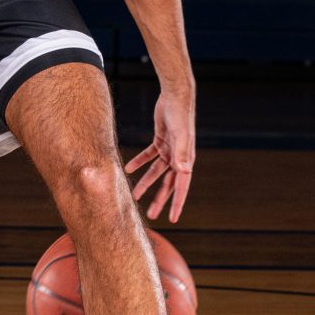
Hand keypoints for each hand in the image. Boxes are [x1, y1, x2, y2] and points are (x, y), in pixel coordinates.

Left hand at [124, 88, 194, 224]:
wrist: (176, 96)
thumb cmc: (181, 115)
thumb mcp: (181, 135)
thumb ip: (182, 154)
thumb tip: (184, 172)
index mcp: (186, 160)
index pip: (181, 187)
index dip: (176, 203)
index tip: (172, 219)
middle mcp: (179, 158)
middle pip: (167, 184)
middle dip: (159, 200)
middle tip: (150, 215)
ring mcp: (170, 150)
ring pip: (156, 172)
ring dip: (146, 183)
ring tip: (134, 195)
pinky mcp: (161, 141)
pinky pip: (149, 156)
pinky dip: (139, 162)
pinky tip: (128, 168)